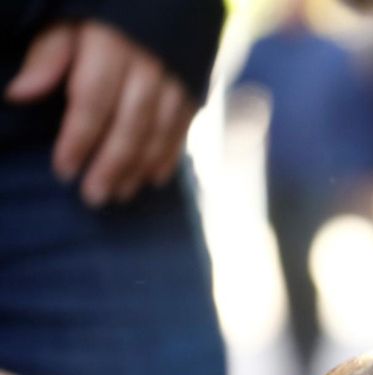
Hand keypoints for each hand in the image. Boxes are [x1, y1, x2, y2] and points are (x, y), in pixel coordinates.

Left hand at [4, 21, 196, 207]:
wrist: (162, 3)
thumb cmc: (98, 21)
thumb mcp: (67, 27)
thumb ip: (47, 57)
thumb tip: (18, 93)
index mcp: (111, 45)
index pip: (93, 99)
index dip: (78, 138)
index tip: (64, 170)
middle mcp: (148, 64)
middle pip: (131, 123)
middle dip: (112, 164)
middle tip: (95, 196)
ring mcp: (176, 77)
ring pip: (160, 131)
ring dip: (139, 167)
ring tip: (120, 193)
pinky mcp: (194, 88)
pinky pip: (183, 128)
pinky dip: (169, 156)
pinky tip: (152, 178)